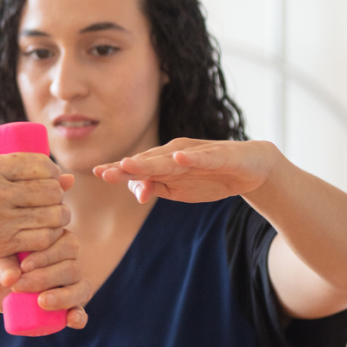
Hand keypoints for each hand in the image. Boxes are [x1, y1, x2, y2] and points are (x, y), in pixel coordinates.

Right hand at [0, 154, 72, 264]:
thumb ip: (19, 173)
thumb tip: (69, 179)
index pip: (40, 165)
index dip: (54, 171)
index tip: (53, 178)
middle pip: (50, 191)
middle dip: (58, 195)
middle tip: (53, 200)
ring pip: (51, 216)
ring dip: (59, 216)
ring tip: (54, 215)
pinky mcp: (0, 243)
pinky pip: (42, 238)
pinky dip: (50, 235)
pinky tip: (45, 231)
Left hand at [0, 230, 91, 329]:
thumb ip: (2, 262)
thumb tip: (12, 278)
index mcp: (53, 238)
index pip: (67, 243)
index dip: (47, 256)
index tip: (23, 265)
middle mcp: (65, 259)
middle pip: (72, 267)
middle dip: (46, 278)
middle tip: (18, 286)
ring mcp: (66, 283)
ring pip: (80, 287)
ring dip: (63, 296)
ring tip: (41, 302)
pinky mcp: (62, 305)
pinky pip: (79, 310)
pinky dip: (79, 315)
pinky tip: (72, 319)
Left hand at [93, 138, 278, 204]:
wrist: (251, 169)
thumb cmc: (209, 178)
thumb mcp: (179, 190)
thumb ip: (156, 189)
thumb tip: (137, 193)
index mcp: (164, 162)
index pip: (137, 166)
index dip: (117, 170)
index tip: (95, 173)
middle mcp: (176, 153)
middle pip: (147, 161)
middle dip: (126, 167)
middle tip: (104, 173)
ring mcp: (196, 153)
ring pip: (169, 159)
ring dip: (149, 162)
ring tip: (129, 164)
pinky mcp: (220, 155)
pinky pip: (203, 157)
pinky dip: (191, 158)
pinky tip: (178, 158)